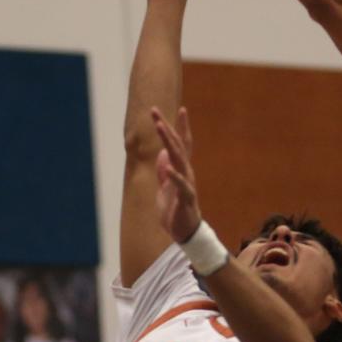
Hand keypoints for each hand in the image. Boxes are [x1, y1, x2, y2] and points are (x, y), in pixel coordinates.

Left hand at [150, 106, 202, 243]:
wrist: (184, 233)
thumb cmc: (175, 210)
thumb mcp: (165, 187)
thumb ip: (164, 171)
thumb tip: (162, 155)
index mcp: (181, 170)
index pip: (182, 144)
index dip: (179, 126)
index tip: (180, 108)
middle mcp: (186, 172)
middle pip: (177, 145)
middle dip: (166, 127)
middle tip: (155, 110)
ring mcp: (187, 184)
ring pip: (179, 158)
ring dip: (169, 141)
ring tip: (160, 127)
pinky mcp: (186, 198)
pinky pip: (181, 185)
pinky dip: (174, 176)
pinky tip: (168, 166)